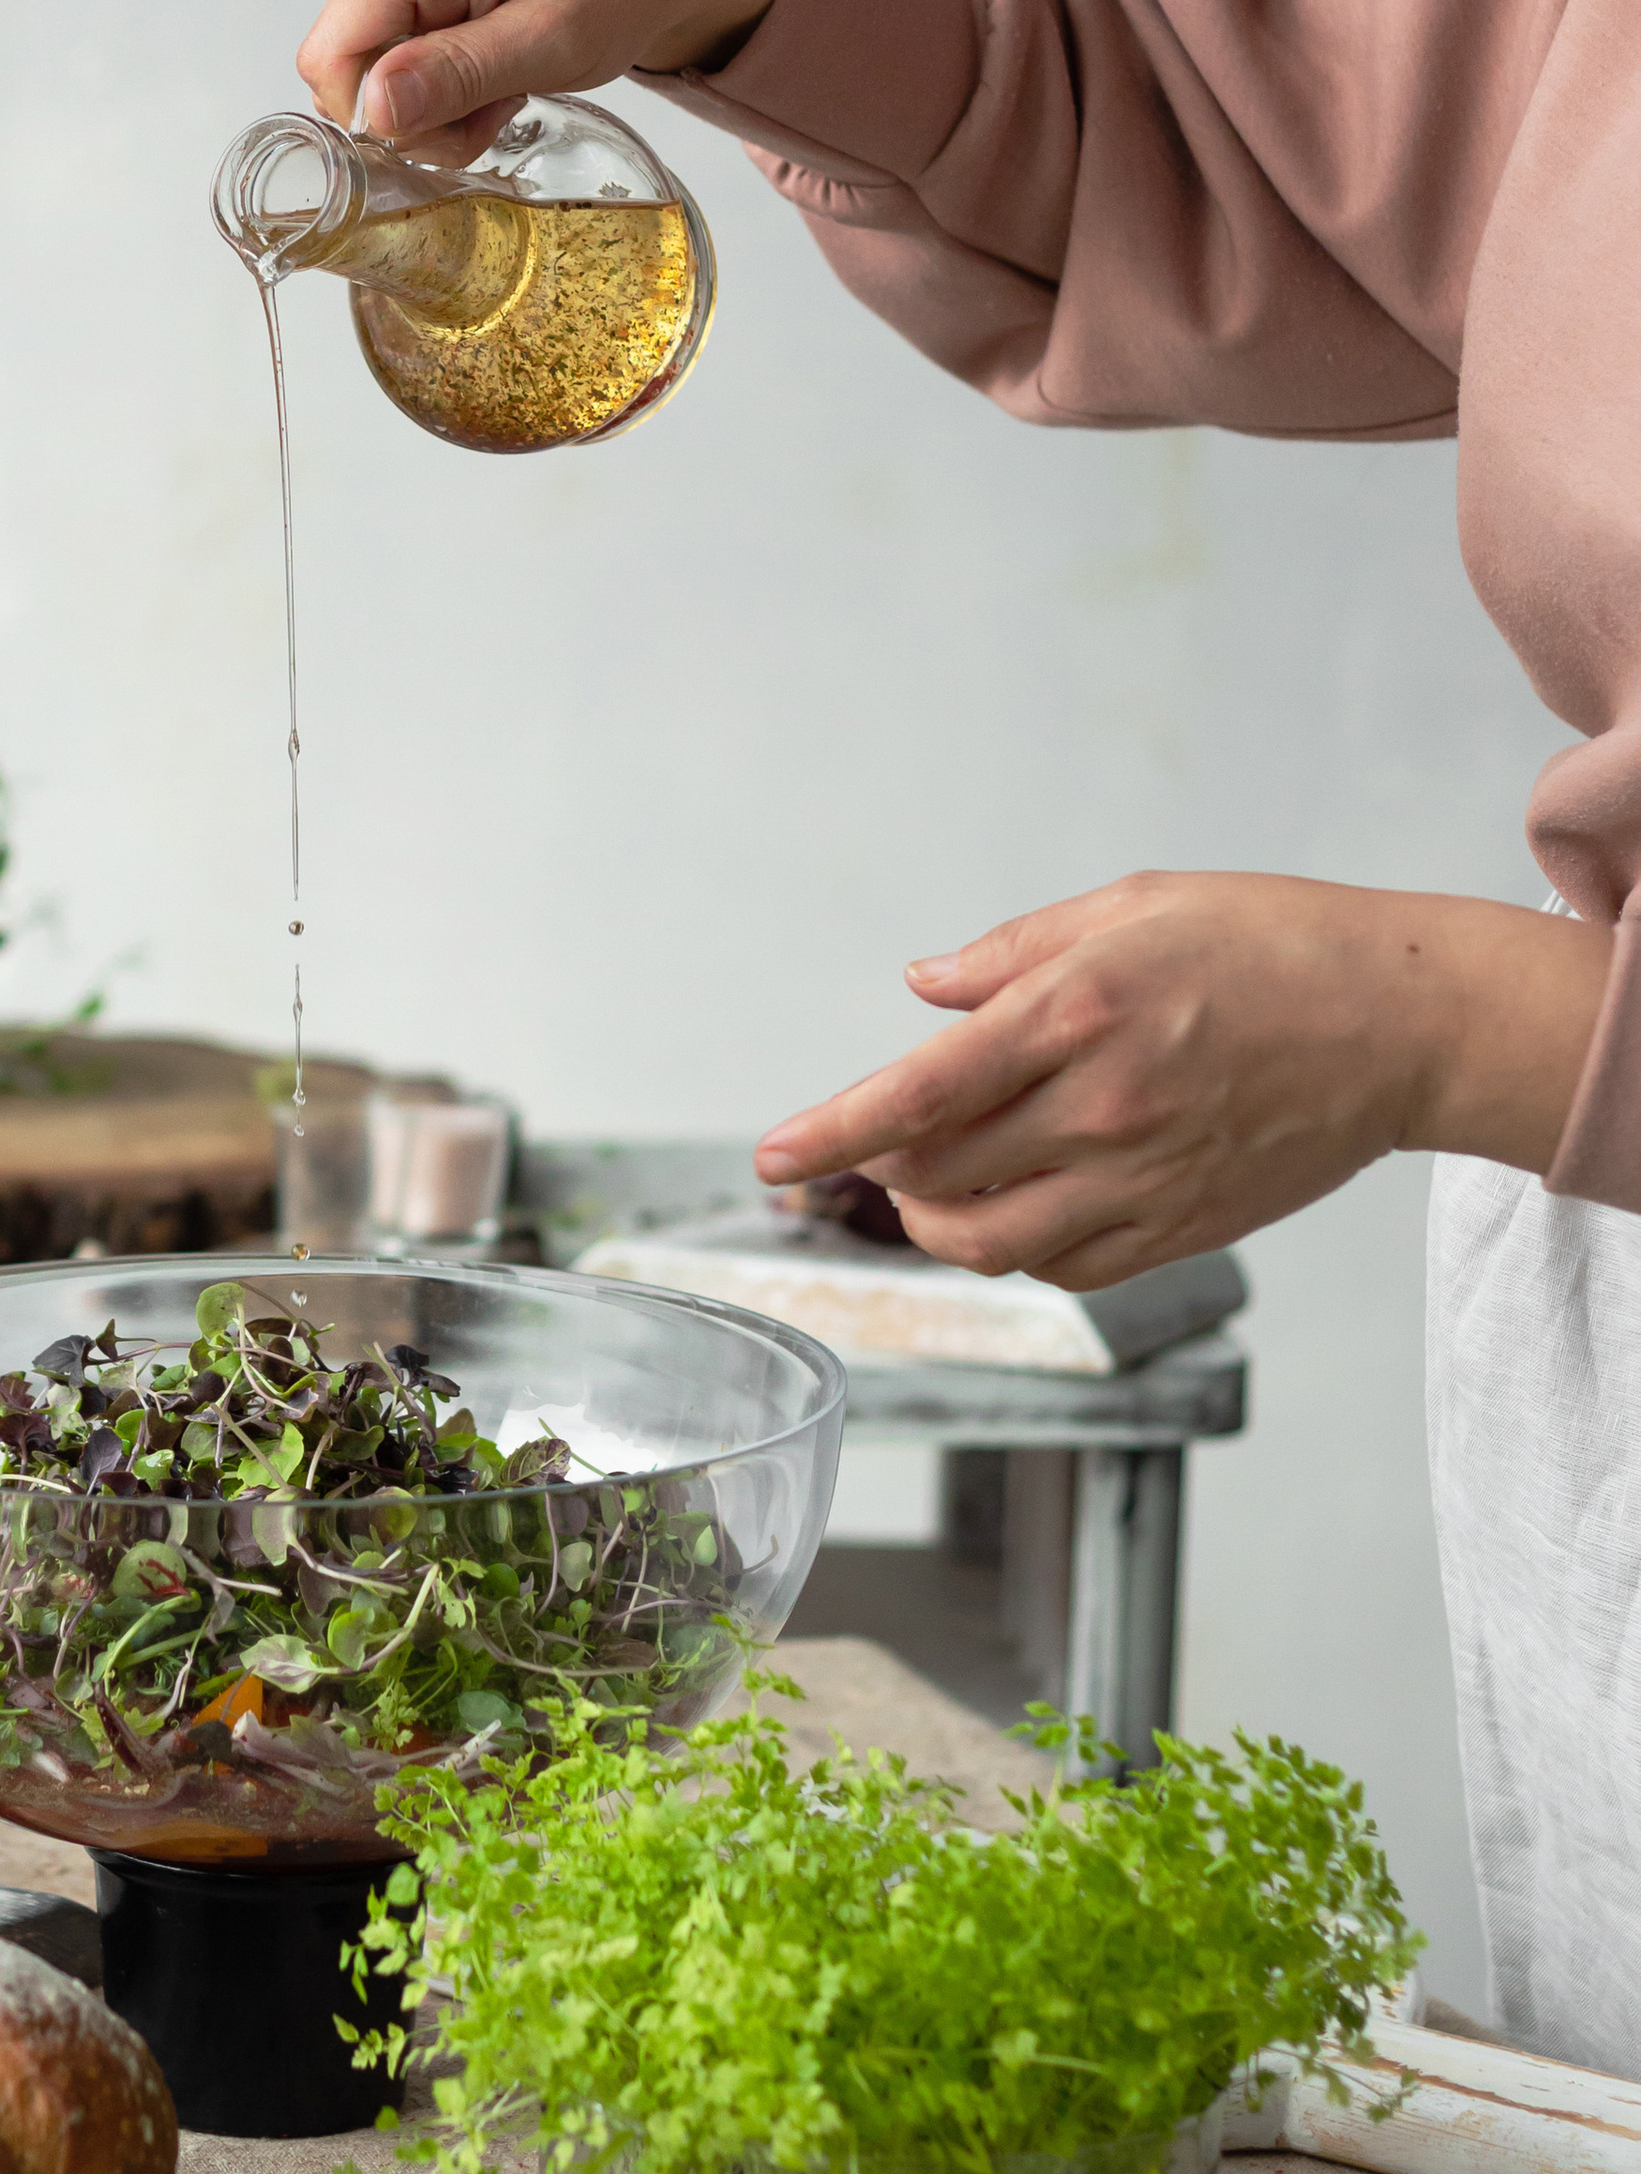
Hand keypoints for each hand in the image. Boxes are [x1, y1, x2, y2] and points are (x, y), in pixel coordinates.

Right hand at [295, 0, 789, 166]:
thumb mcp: (553, 41)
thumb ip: (459, 73)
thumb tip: (373, 108)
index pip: (331, 59)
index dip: (382, 118)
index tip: (460, 124)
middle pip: (342, 70)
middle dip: (412, 116)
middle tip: (495, 105)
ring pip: (365, 73)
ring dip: (431, 105)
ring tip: (503, 81)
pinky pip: (387, 56)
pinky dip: (438, 84)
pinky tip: (490, 66)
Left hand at [753, 871, 1613, 1289]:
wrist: (1403, 1022)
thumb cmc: (1273, 944)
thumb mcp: (1134, 905)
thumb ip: (1011, 954)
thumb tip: (921, 991)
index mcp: (1081, 1014)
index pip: (918, 1095)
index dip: (830, 1133)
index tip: (770, 1158)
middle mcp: (1104, 1109)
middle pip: (937, 1176)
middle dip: (882, 1166)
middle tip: (875, 1141)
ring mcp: (1143, 1182)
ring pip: (989, 1244)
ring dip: (935, 1223)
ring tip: (930, 1185)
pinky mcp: (1177, 1231)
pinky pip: (1060, 1269)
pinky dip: (1013, 1248)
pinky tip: (1017, 1202)